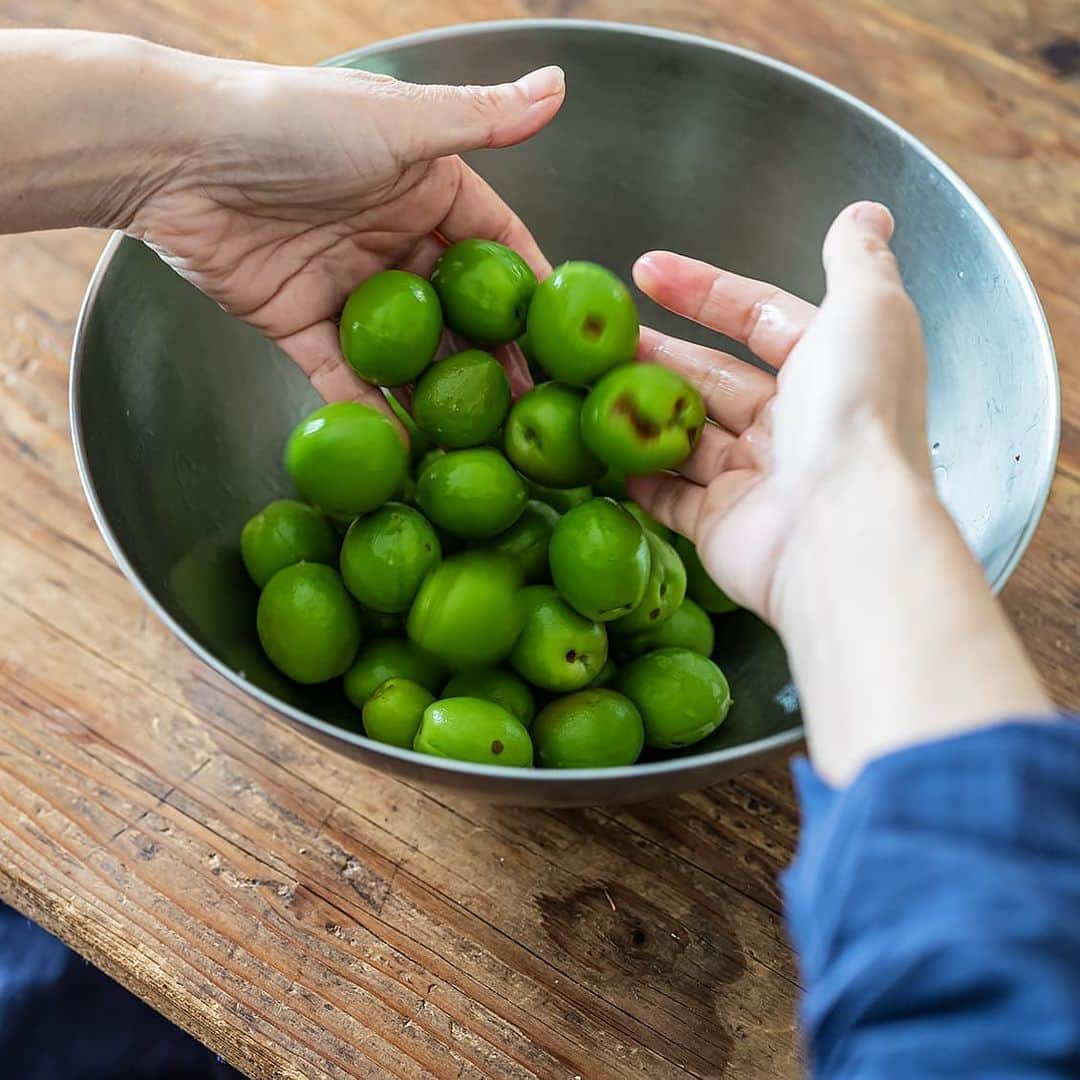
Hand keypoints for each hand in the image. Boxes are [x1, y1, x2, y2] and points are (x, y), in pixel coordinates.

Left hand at [123, 55, 563, 419]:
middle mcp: (394, 239)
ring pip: (409, 351)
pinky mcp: (303, 324)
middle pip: (459, 310)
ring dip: (441, 394)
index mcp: (425, 188)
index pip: (496, 248)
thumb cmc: (291, 124)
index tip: (568, 341)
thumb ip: (482, 119)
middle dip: (495, 358)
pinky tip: (406, 446)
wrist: (177, 156)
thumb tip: (558, 84)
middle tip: (532, 408)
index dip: (532, 294)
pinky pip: (346, 376)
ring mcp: (350, 285)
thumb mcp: (399, 122)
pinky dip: (373, 410)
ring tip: (480, 440)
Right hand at [628, 202, 931, 620]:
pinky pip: (670, 497)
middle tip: (600, 335)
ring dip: (639, 407)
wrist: (841, 531)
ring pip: (685, 434)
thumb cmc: (856, 414)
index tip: (644, 270)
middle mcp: (793, 425)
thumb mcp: (868, 310)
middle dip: (657, 351)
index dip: (704, 291)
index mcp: (826, 369)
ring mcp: (755, 480)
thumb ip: (858, 259)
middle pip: (712, 377)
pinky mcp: (720, 526)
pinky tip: (604, 450)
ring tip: (589, 383)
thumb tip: (867, 212)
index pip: (757, 318)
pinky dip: (638, 475)